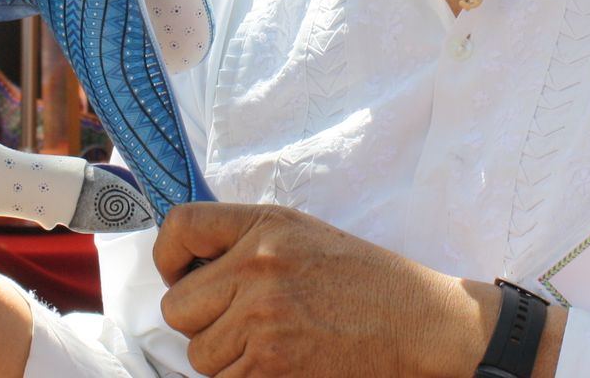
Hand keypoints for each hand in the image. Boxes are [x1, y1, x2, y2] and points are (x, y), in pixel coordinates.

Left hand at [152, 203, 495, 377]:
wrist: (420, 323)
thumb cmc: (364, 280)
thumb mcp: (304, 234)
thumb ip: (245, 241)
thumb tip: (183, 268)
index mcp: (266, 226)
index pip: (180, 227)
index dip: (168, 256)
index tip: (181, 274)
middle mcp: (258, 268)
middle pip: (177, 307)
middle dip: (202, 321)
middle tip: (242, 321)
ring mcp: (264, 323)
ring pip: (200, 355)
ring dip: (226, 358)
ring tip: (274, 343)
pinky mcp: (272, 370)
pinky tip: (283, 365)